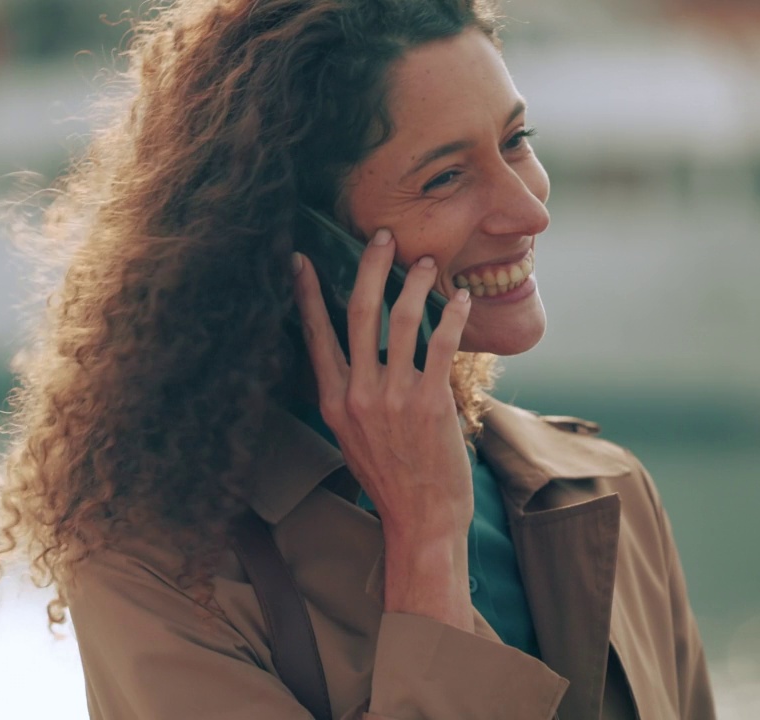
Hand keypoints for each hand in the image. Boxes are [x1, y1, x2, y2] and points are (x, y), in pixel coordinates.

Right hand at [292, 228, 474, 626]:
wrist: (420, 519)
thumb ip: (349, 396)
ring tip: (426, 263)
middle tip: (382, 237)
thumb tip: (353, 359)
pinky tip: (460, 300)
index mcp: (332, 401)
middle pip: (358, 314)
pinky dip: (451, 317)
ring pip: (400, 322)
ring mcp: (392, 398)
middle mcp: (357, 395)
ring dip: (414, 285)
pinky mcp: (429, 403)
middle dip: (370, 269)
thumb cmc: (389, 478)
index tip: (300, 260)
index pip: (315, 334)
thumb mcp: (351, 437)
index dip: (307, 294)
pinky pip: (441, 346)